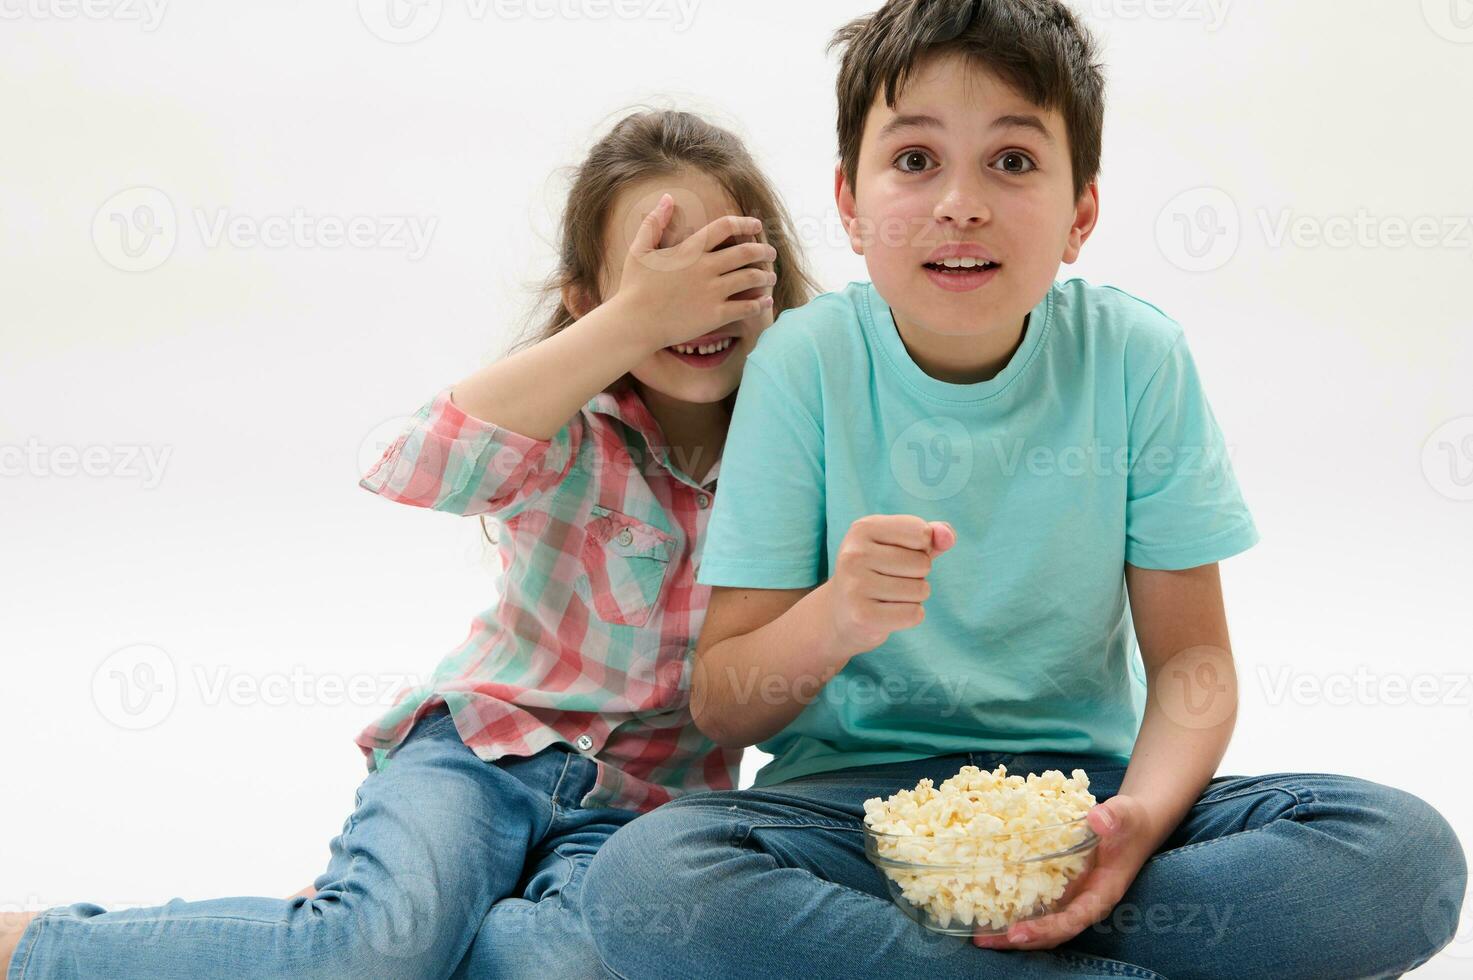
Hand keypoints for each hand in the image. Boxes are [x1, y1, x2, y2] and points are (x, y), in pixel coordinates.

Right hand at [615, 193, 778, 350]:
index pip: (726, 227)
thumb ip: (655, 221)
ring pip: (751, 278)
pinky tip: (766, 301)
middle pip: (746, 252)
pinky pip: (747, 307)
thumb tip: (668, 197)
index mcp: (690, 250)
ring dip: (766, 277)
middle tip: (771, 253)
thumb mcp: (639, 249)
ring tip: (770, 277)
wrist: (634, 324)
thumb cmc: (634, 287)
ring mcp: (712, 292)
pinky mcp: (715, 315)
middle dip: (764, 250)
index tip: (757, 226)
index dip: (746, 223)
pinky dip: (761, 303)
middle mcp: (705, 268)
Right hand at [822, 514, 955, 659]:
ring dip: (914, 597)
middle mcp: (854, 554)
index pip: (921, 532)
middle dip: (918, 575)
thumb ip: (931, 536)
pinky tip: (888, 612)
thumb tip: (949, 537)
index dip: (922, 547)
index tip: (898, 553)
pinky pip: (914, 614)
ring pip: (920, 590)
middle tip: (890, 579)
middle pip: (923, 563)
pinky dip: (910, 616)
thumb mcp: (902, 545)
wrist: (842, 611)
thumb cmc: (879, 571)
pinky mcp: (862, 615)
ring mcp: (855, 585)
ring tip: (888, 595)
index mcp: (863, 528)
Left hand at [973, 794, 1154, 950]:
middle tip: (983, 940)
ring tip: (978, 935)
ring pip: (1041, 922)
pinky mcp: (1058, 886)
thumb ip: (1113, 818)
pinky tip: (987, 908)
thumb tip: (1096, 819)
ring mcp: (1070, 896)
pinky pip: (1036, 903)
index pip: (1073, 920)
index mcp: (1101, 893)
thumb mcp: (1125, 816)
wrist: (1132, 825)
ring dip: (1012, 931)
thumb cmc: (1130, 823)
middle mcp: (1083, 901)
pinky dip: (1014, 909)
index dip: (1046, 929)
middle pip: (1051, 931)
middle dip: (1019, 939)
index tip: (1018, 933)